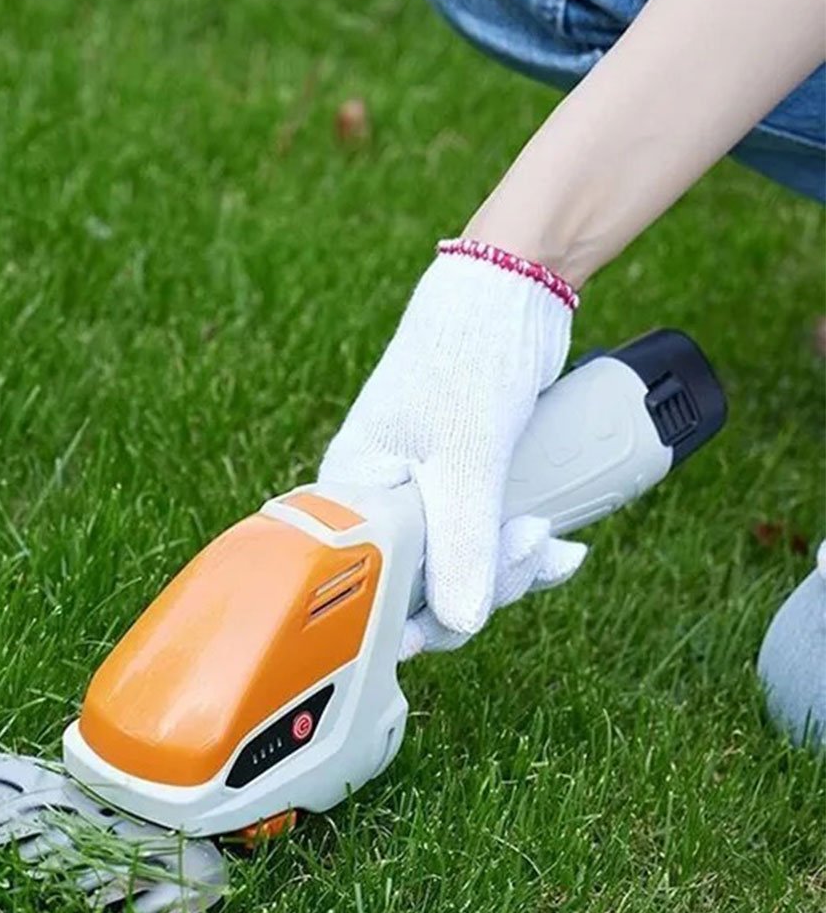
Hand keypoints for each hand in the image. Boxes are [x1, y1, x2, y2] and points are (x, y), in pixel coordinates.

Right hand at [319, 240, 586, 649]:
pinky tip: (561, 548)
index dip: (418, 615)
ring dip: (513, 567)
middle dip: (486, 581)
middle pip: (424, 583)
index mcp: (352, 496)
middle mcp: (379, 502)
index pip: (373, 586)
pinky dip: (524, 549)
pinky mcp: (461, 486)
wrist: (509, 288)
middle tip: (533, 546)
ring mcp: (423, 495)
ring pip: (463, 565)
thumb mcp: (466, 460)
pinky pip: (486, 539)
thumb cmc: (465, 358)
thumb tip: (462, 623)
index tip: (465, 619)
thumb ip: (464, 545)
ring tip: (555, 543)